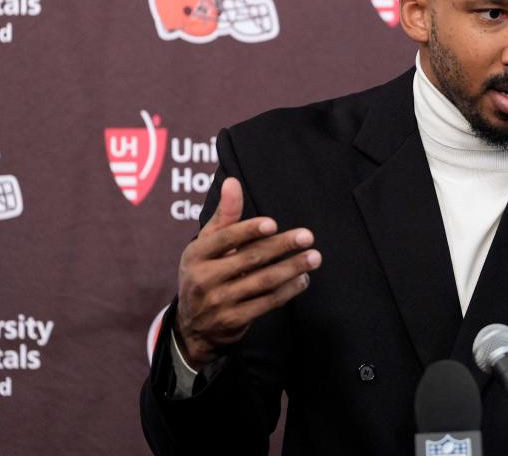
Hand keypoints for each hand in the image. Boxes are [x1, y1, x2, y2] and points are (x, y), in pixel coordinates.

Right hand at [175, 177, 321, 367]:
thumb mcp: (207, 244)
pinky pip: (267, 303)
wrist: (193, 325)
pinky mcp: (234, 321)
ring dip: (292, 268)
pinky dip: (288, 290)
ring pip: (262, 282)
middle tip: (308, 236)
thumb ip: (225, 215)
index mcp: (196, 254)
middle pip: (249, 259)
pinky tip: (304, 279)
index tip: (273, 223)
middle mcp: (203, 279)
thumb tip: (233, 182)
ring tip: (314, 257)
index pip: (224, 238)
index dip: (248, 230)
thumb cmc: (206, 271)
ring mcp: (218, 302)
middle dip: (281, 246)